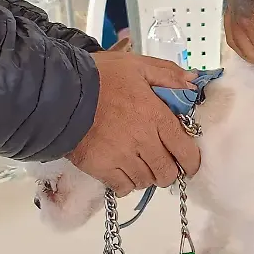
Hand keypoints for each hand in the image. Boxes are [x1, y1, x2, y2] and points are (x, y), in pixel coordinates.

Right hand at [68, 52, 200, 195]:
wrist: (60, 92)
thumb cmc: (100, 76)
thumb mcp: (137, 65)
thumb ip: (168, 74)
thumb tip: (193, 82)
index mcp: (155, 115)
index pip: (184, 149)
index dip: (191, 160)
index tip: (189, 162)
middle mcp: (143, 140)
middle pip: (167, 172)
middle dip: (168, 170)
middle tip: (161, 162)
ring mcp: (122, 157)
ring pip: (146, 181)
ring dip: (147, 175)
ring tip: (140, 164)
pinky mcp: (101, 168)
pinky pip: (123, 188)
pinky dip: (126, 183)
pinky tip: (123, 171)